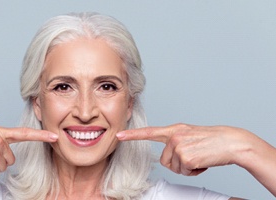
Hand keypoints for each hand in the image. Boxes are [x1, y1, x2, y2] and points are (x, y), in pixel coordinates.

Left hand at [116, 124, 256, 175]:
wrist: (231, 142)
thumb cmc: (212, 141)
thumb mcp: (190, 135)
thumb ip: (176, 141)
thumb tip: (167, 157)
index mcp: (175, 130)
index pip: (150, 132)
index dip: (133, 135)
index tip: (119, 135)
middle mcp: (174, 136)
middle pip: (164, 160)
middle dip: (178, 164)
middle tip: (194, 156)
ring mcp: (179, 145)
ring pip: (174, 168)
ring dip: (187, 167)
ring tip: (200, 157)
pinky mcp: (185, 156)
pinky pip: (184, 172)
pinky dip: (195, 171)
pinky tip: (203, 161)